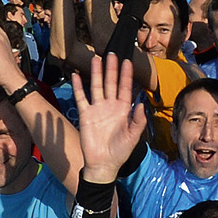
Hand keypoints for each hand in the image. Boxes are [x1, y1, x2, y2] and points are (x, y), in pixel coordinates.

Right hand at [71, 53, 146, 181]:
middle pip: (111, 83)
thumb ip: (138, 121)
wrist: (103, 164)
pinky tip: (76, 75)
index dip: (127, 75)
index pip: (126, 88)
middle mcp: (110, 106)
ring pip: (96, 86)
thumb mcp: (134, 137)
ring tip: (96, 58)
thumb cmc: (121, 151)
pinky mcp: (85, 115)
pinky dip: (78, 86)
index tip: (128, 62)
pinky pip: (81, 98)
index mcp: (123, 110)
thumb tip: (141, 104)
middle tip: (112, 53)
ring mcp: (97, 109)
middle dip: (112, 69)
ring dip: (96, 73)